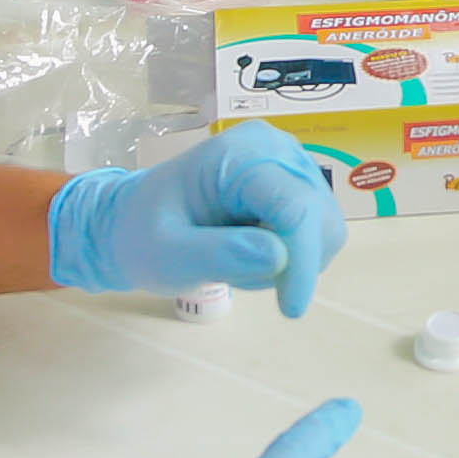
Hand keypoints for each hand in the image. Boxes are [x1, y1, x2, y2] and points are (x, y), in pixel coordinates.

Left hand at [47, 120, 348, 315]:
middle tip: (235, 274)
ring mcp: (290, 166)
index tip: (290, 308)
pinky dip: (290, 256)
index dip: (302, 260)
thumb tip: (278, 255)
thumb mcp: (168, 254)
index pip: (295, 207)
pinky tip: (249, 252)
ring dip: (289, 261)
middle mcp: (276, 149)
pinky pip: (316, 233)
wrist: (134, 223)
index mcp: (240, 154)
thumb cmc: (144, 235)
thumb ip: (218, 254)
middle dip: (291, 261)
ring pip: (324, 229)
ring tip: (235, 260)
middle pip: (318, 218)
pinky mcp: (296, 186)